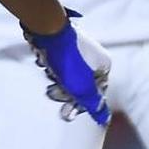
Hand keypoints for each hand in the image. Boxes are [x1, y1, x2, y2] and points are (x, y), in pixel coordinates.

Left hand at [23, 10, 111, 125]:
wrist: (46, 29)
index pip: (96, 94)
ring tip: (49, 71)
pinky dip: (50, 65)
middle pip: (80, 84)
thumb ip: (92, 104)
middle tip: (51, 92)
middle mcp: (93, 56)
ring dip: (55, 77)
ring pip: (67, 74)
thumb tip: (104, 119)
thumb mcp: (81, 87)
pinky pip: (57, 62)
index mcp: (103, 65)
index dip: (81, 104)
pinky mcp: (62, 44)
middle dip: (65, 91)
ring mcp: (78, 49)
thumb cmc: (67, 58)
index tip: (68, 112)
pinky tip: (44, 61)